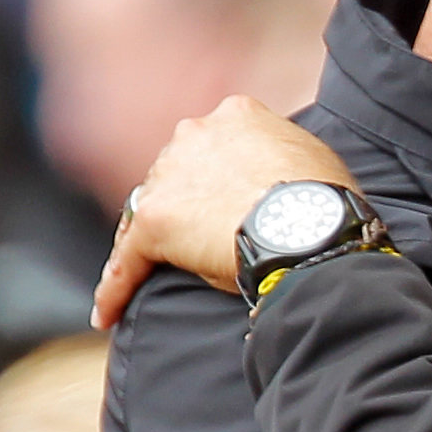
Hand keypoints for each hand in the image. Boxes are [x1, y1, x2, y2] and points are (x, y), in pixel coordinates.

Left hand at [92, 98, 359, 325]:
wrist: (310, 229)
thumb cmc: (325, 203)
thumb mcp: (310, 158)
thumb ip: (282, 158)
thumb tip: (285, 175)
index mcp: (236, 116)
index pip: (212, 146)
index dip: (215, 176)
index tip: (223, 199)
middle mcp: (196, 134)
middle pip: (174, 172)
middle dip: (182, 204)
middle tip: (196, 243)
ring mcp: (171, 174)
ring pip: (147, 210)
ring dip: (147, 243)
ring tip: (142, 283)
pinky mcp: (154, 219)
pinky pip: (127, 258)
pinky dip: (116, 287)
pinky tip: (106, 314)